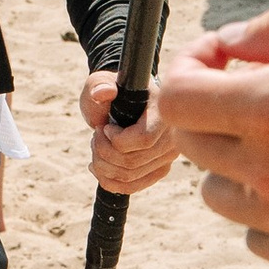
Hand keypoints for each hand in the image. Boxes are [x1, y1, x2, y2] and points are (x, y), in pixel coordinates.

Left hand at [82, 71, 177, 193]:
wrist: (126, 102)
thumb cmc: (114, 90)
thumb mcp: (103, 82)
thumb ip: (99, 85)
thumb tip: (102, 93)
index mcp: (164, 112)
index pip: (143, 139)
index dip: (116, 138)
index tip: (104, 126)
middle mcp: (173, 136)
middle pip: (132, 161)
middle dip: (102, 151)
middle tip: (96, 135)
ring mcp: (168, 156)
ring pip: (129, 176)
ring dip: (102, 165)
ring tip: (96, 146)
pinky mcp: (160, 169)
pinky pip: (133, 186)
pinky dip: (109, 181)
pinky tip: (97, 168)